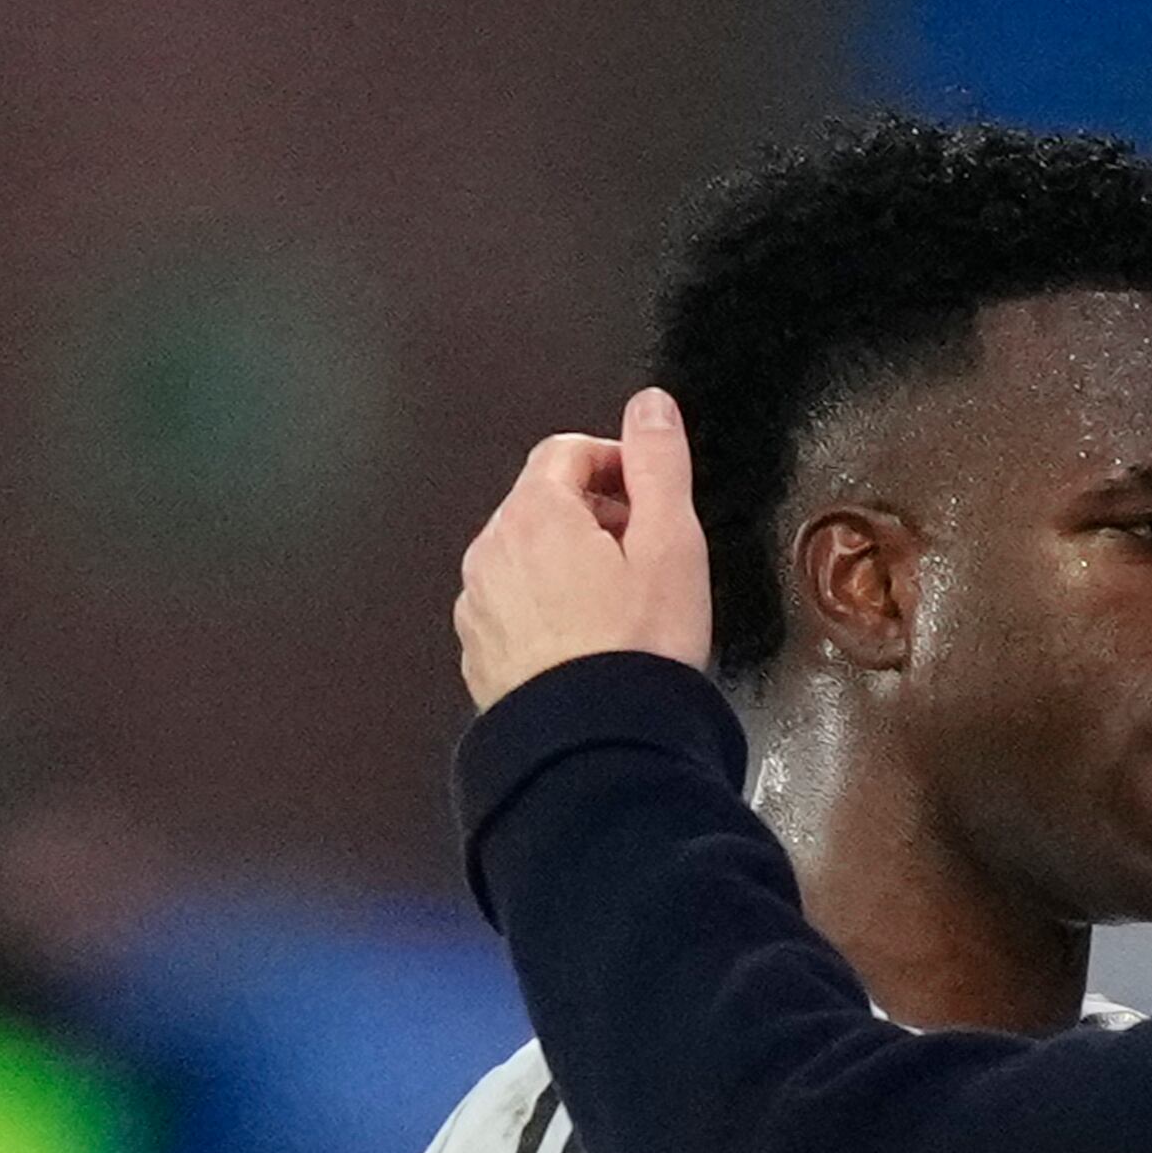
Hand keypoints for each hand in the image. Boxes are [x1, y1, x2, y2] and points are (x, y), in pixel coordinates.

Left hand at [455, 385, 715, 706]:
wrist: (598, 746)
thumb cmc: (637, 652)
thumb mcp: (672, 544)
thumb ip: (659, 462)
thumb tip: (650, 406)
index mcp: (535, 514)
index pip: (568, 451)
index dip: (617, 465)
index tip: (649, 498)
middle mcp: (492, 551)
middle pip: (543, 503)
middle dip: (594, 516)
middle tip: (644, 558)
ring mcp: (479, 605)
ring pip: (525, 557)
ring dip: (567, 564)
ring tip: (618, 609)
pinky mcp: (479, 652)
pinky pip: (512, 608)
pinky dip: (545, 610)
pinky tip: (587, 644)